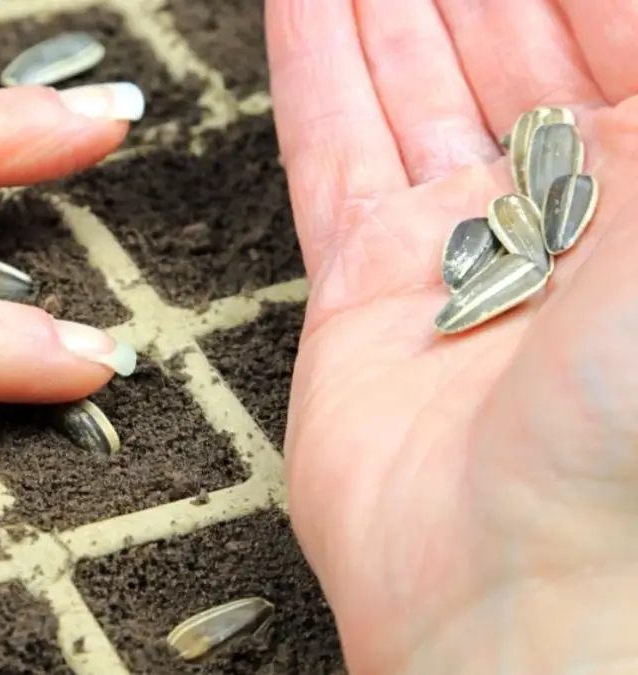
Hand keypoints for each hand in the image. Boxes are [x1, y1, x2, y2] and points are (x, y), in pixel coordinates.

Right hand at [269, 2, 637, 671]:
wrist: (540, 587)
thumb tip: (600, 26)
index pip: (609, 29)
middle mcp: (573, 214)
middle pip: (509, 40)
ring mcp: (462, 248)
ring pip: (414, 82)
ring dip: (383, 3)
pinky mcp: (366, 290)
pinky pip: (333, 151)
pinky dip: (313, 66)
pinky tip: (301, 2)